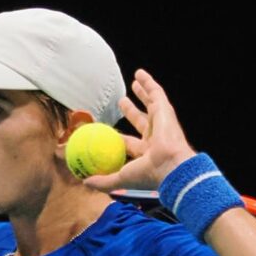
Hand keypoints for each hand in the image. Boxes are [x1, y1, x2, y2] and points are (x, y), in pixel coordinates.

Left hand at [83, 69, 196, 191]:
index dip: (120, 138)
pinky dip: (149, 83)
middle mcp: (155, 138)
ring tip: (134, 83)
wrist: (171, 166)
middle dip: (131, 111)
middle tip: (121, 103)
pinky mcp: (165, 111)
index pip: (130, 144)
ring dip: (142, 93)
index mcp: (146, 154)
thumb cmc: (149, 173)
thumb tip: (84, 182)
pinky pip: (156, 93)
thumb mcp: (121, 178)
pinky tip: (140, 74)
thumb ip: (104, 181)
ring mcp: (161, 123)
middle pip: (141, 120)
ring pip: (150, 104)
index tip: (108, 133)